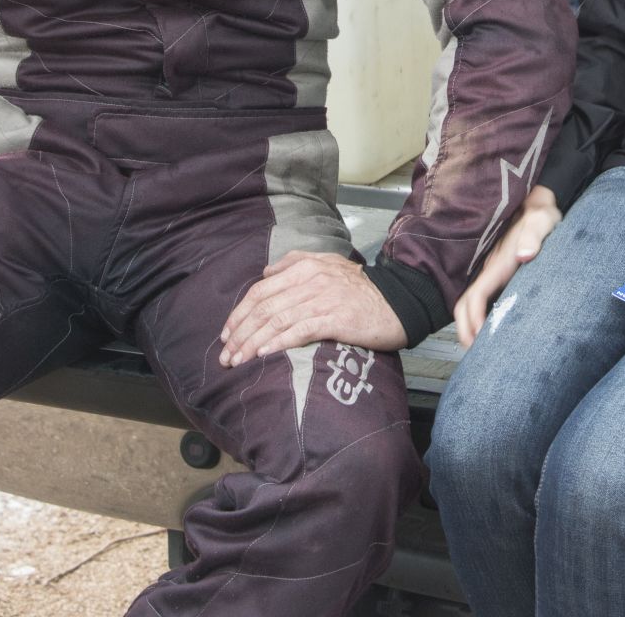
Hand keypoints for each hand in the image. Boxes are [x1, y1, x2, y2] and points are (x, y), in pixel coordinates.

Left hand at [218, 251, 404, 366]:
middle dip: (239, 333)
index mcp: (306, 267)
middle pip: (264, 307)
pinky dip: (277, 343)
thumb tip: (267, 272)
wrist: (399, 301)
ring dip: (252, 343)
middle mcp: (311, 280)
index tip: (226, 334)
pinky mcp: (336, 319)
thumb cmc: (362, 289)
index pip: (261, 290)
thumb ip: (296, 262)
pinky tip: (263, 355)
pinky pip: (299, 331)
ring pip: (276, 321)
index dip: (239, 313)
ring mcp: (323, 299)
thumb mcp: (329, 264)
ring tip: (238, 361)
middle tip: (225, 355)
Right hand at [453, 184, 559, 347]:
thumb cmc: (542, 214)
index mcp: (498, 263)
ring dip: (469, 325)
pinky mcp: (499, 273)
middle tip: (474, 354)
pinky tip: (491, 328)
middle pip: (465, 304)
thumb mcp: (542, 221)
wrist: (537, 203)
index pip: (476, 296)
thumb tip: (525, 254)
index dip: (473, 320)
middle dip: (465, 330)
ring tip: (479, 348)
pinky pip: (482, 298)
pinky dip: (479, 316)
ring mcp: (493, 272)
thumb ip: (534, 235)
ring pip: (471, 302)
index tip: (478, 340)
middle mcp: (491, 269)